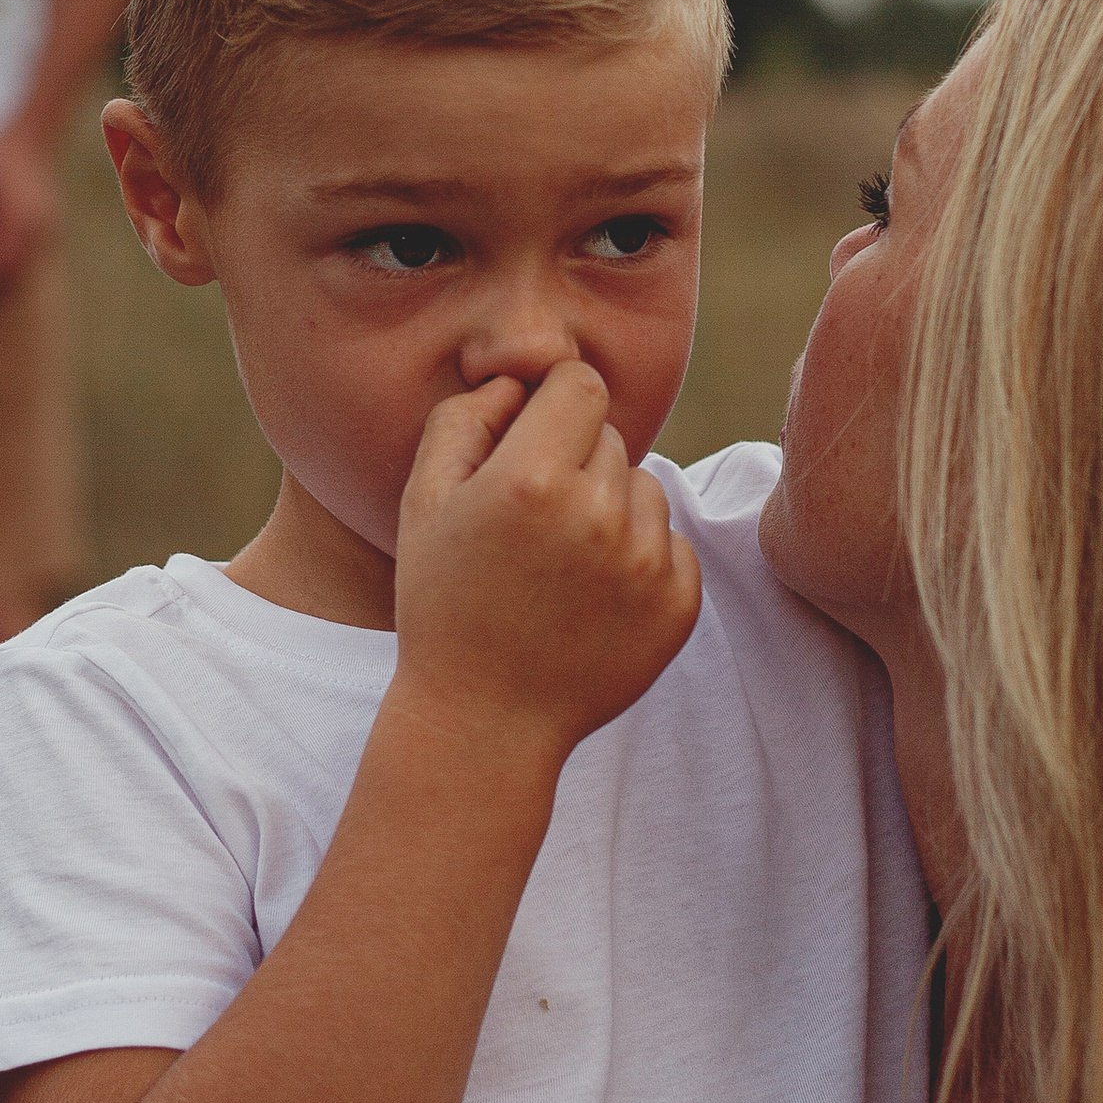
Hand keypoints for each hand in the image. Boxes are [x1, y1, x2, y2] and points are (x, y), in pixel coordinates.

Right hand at [392, 359, 701, 760]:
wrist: (486, 720)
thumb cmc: (444, 603)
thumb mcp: (424, 503)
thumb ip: (463, 419)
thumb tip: (518, 382)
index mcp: (531, 480)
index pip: (581, 385)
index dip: (555, 403)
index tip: (535, 437)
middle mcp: (598, 515)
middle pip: (611, 437)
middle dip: (575, 460)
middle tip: (533, 521)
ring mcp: (645, 564)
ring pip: (645, 487)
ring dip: (611, 507)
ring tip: (562, 562)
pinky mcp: (679, 605)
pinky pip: (671, 541)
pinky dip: (640, 558)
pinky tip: (592, 596)